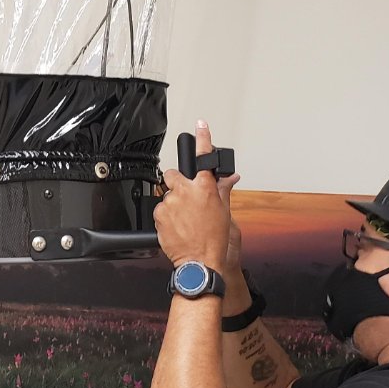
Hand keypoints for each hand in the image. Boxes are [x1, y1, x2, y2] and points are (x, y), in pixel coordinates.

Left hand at [154, 120, 239, 275]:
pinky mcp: (159, 215)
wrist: (200, 262)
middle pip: (173, 175)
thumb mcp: (225, 212)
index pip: (204, 157)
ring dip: (173, 203)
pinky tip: (177, 227)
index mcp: (205, 188)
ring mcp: (170, 203)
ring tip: (184, 220)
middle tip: (186, 197)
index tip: (201, 125)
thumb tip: (230, 178)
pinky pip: (160, 209)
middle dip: (177, 182)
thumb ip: (223, 190)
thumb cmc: (215, 240)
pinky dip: (167, 216)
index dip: (203, 138)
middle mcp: (186, 192)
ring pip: (167, 194)